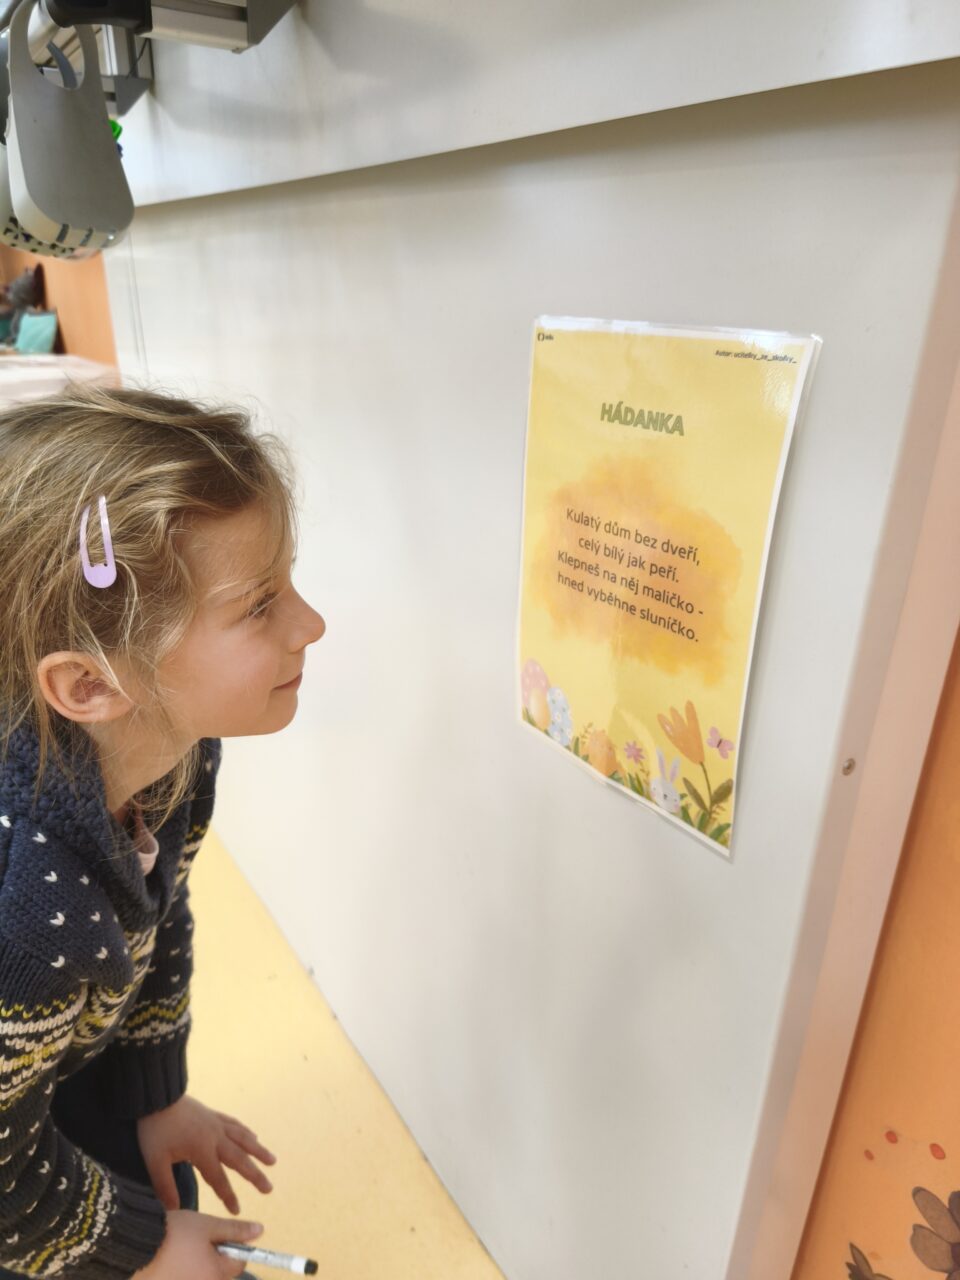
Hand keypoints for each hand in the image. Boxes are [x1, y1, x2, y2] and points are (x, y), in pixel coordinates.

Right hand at [132, 1210, 262, 1278]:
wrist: (133, 1246)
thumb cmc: (174, 1233)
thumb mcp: (207, 1226)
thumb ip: (234, 1230)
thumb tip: (260, 1231)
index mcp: (215, 1274)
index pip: (238, 1263)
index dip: (233, 1246)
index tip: (219, 1234)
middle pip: (219, 1273)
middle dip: (214, 1257)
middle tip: (197, 1240)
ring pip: (200, 1276)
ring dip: (197, 1265)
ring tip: (181, 1249)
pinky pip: (183, 1278)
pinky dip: (181, 1271)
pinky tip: (169, 1260)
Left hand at [137, 1095, 276, 1213]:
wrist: (157, 1096)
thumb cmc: (154, 1130)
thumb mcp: (155, 1161)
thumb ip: (166, 1186)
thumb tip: (174, 1211)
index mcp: (202, 1150)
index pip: (218, 1179)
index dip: (228, 1196)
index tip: (237, 1211)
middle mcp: (215, 1137)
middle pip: (239, 1159)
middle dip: (255, 1176)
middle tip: (269, 1189)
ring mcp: (216, 1124)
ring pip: (243, 1139)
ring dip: (258, 1151)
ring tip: (273, 1161)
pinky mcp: (213, 1114)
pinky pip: (235, 1124)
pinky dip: (246, 1132)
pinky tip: (253, 1136)